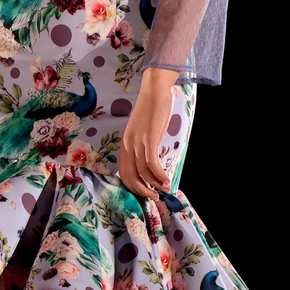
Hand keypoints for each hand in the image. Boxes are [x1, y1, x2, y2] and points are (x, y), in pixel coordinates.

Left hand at [119, 69, 177, 200]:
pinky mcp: (148, 138)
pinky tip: (166, 179)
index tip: (145, 192)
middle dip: (142, 190)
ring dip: (154, 184)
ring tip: (164, 188)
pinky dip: (159, 174)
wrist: (154, 92)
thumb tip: (150, 164)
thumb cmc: (151, 112)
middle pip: (129, 176)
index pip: (123, 172)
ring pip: (142, 172)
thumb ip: (142, 147)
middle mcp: (127, 144)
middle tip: (154, 197)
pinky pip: (151, 163)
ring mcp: (137, 141)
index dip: (133, 186)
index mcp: (124, 144)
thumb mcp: (142, 132)